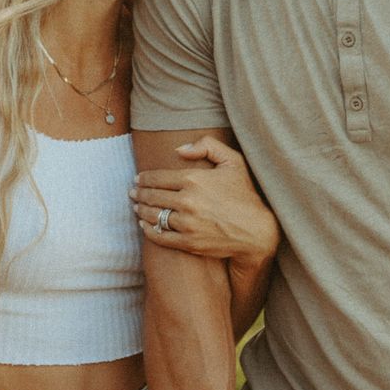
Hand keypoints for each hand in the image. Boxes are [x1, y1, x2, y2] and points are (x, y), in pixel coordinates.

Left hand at [130, 136, 278, 265]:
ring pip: (153, 216)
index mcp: (194, 179)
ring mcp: (187, 224)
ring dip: (140, 210)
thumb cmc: (244, 194)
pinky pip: (160, 236)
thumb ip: (207, 146)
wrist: (257, 231)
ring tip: (136, 207)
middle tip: (132, 193)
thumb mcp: (233, 162)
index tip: (138, 179)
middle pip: (152, 196)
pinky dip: (148, 230)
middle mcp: (187, 201)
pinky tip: (145, 225)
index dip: (144, 178)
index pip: (157, 177)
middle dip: (138, 193)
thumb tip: (179, 150)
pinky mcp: (188, 243)